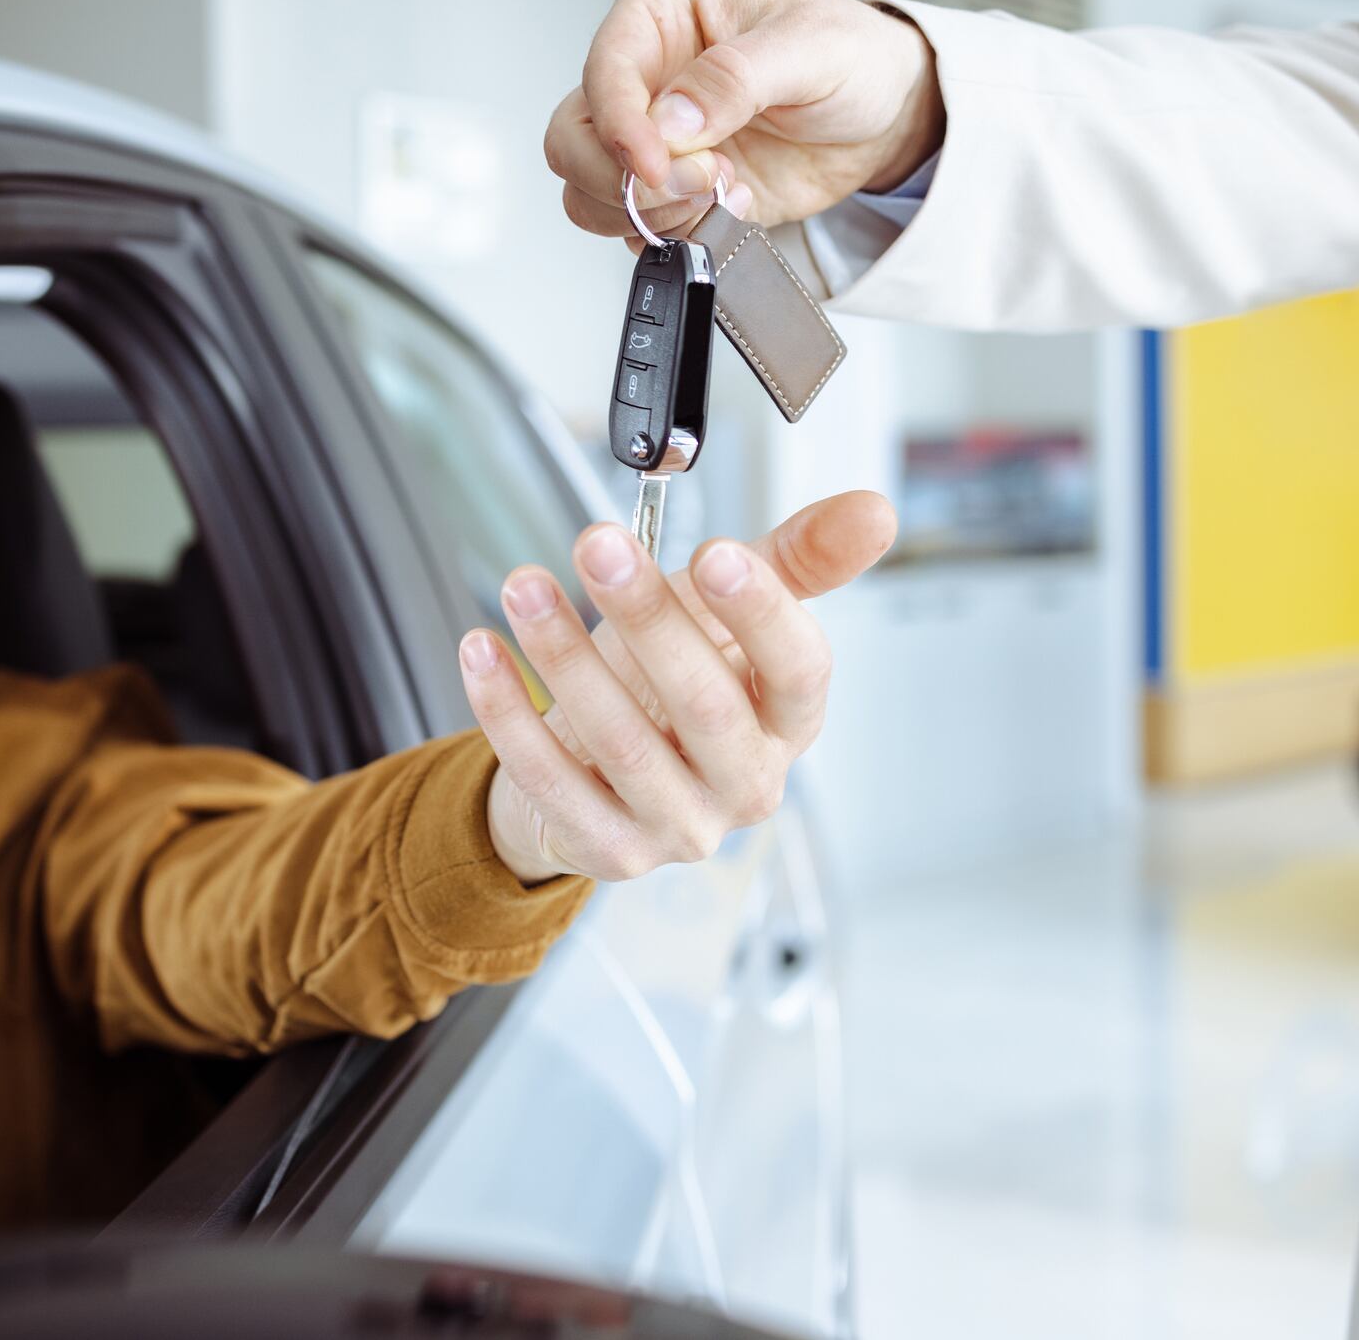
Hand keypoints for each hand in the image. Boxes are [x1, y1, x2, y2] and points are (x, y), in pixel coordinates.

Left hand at [460, 491, 896, 884]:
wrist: (599, 772)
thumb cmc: (674, 683)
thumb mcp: (731, 614)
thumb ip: (796, 560)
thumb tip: (874, 510)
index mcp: (787, 721)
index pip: (799, 673)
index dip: (763, 615)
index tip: (717, 552)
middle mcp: (744, 782)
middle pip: (706, 705)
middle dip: (649, 618)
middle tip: (600, 546)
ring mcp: (678, 825)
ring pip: (621, 742)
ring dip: (565, 655)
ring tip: (524, 586)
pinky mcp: (609, 849)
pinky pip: (551, 781)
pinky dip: (509, 713)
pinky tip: (483, 650)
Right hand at [545, 0, 944, 244]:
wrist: (883, 119)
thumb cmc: (851, 57)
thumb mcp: (809, 47)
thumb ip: (736, 77)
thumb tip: (672, 117)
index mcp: (661, 17)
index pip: (604, 71)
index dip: (620, 125)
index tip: (658, 162)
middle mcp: (645, 80)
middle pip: (573, 140)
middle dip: (623, 178)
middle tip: (697, 182)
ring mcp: (655, 143)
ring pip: (590, 192)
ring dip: (650, 212)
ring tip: (722, 190)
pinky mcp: (674, 194)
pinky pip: (637, 229)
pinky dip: (677, 234)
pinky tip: (732, 209)